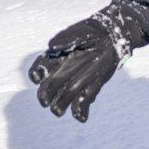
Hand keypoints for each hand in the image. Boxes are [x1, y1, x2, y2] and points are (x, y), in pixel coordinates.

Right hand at [28, 0, 148, 121]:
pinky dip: (81, 111)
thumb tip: (51, 47)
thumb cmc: (92, 31)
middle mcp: (64, 71)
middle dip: (45, 95)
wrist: (112, 35)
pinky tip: (82, 117)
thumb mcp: (79, 32)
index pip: (39, 68)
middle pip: (49, 87)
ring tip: (58, 111)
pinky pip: (83, 102)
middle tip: (45, 101)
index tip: (38, 77)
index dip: (36, 74)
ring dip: (59, 106)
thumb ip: (64, 38)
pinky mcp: (91, 87)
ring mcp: (77, 80)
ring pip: (64, 97)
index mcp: (56, 58)